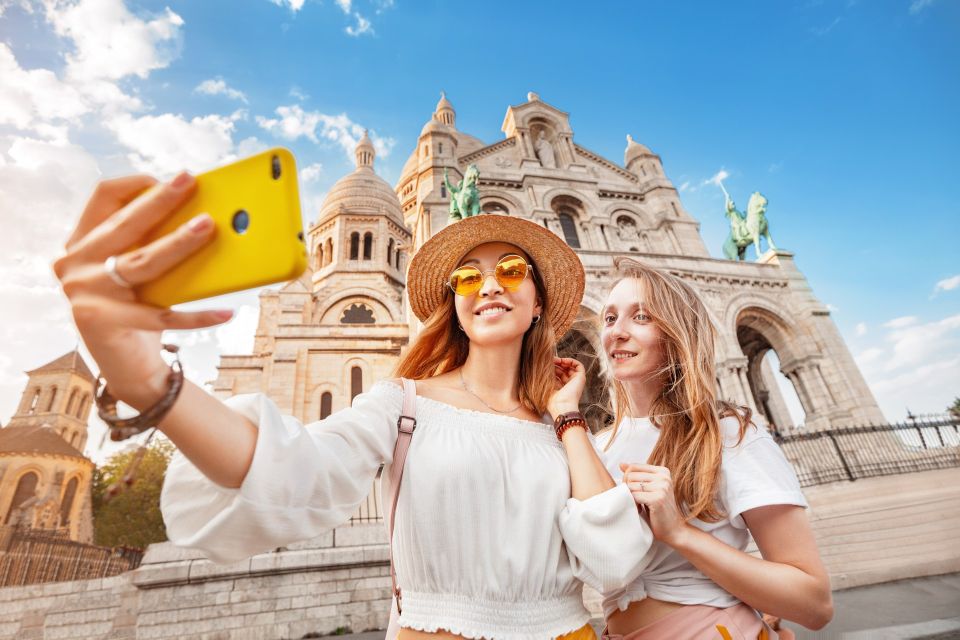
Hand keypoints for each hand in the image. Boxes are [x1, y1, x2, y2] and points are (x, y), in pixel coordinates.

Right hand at [52, 173, 231, 409]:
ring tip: (209, 227)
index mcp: (81, 243)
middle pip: (125, 226)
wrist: (126, 366)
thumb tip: (203, 214)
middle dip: (160, 201)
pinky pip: (161, 315)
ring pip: (141, 262)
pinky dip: (197, 315)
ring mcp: (84, 294)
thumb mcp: (139, 272)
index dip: (135, 185)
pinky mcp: (103, 323)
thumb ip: (152, 244)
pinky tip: (225, 312)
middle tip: (190, 182)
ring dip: (178, 242)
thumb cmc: (139, 308)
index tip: (169, 179)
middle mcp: (75, 264)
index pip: (102, 198)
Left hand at [547, 357, 584, 417]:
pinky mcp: (581, 378)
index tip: (545, 364)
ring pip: (570, 367)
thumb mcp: (546, 387)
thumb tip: (543, 366)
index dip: (552, 368)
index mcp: (561, 389)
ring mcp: (575, 381)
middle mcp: (569, 385)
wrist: (562, 406)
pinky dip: (571, 361)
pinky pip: (578, 365)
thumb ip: (546, 377)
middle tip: (549, 361)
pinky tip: (562, 361)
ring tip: (555, 360)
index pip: (557, 375)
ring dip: (563, 361)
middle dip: (556, 364)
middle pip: (563, 370)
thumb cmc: (552, 400)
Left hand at [620, 462, 688, 546]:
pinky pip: (633, 496)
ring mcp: (662, 487)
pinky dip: (632, 504)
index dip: (626, 479)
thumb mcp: (649, 489)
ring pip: (630, 486)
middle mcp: (664, 477)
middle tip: (634, 500)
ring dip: (629, 497)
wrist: (673, 530)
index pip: (633, 467)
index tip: (632, 491)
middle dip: (626, 488)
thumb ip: (637, 475)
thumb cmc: (658, 510)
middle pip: (630, 475)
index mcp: (663, 471)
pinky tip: (639, 510)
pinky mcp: (658, 499)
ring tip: (638, 505)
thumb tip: (621, 464)